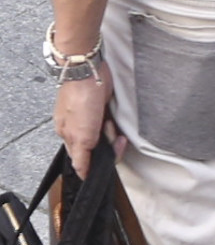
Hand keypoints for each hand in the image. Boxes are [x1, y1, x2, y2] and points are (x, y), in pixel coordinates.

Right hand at [53, 59, 122, 178]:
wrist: (88, 72)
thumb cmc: (79, 99)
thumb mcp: (79, 134)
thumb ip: (80, 156)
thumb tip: (80, 173)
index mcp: (68, 136)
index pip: (85, 161)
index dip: (99, 163)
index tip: (109, 159)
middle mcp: (78, 129)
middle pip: (99, 149)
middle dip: (108, 145)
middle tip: (108, 133)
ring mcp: (91, 119)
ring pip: (107, 138)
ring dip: (111, 133)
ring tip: (108, 122)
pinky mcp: (102, 110)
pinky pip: (112, 124)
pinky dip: (115, 124)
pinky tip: (113, 118)